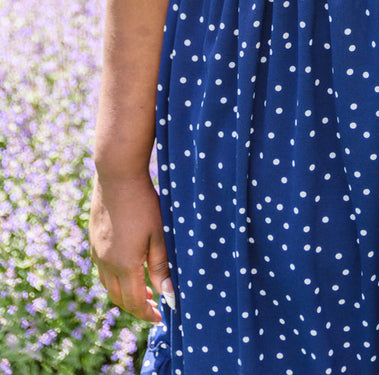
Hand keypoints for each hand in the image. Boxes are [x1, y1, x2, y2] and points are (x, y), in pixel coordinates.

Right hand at [89, 172, 174, 322]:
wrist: (117, 176)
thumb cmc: (143, 204)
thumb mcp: (158, 235)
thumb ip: (161, 267)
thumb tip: (168, 295)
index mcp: (124, 265)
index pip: (134, 302)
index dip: (147, 314)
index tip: (161, 318)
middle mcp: (106, 263)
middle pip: (118, 298)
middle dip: (135, 307)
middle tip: (153, 308)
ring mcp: (97, 252)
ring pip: (107, 285)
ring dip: (124, 294)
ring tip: (142, 292)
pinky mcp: (94, 240)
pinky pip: (102, 269)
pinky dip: (115, 278)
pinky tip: (127, 269)